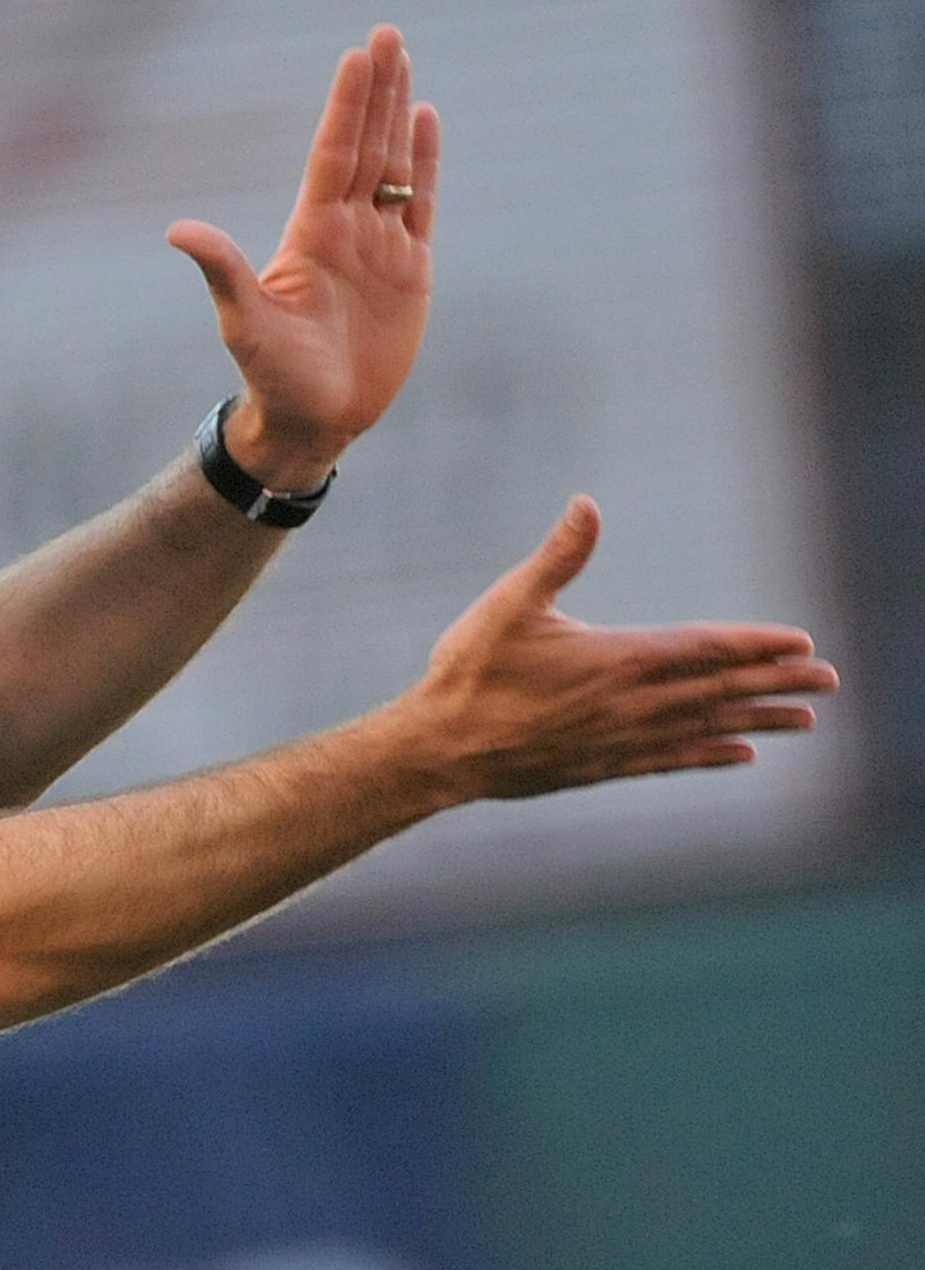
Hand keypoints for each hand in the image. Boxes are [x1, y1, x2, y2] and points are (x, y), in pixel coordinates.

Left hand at [167, 26, 437, 487]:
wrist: (313, 420)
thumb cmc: (272, 375)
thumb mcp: (243, 321)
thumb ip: (221, 271)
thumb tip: (177, 230)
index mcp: (310, 233)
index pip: (334, 155)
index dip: (347, 107)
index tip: (357, 56)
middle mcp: (346, 229)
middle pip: (366, 146)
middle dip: (376, 91)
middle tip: (386, 34)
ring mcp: (379, 246)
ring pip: (394, 167)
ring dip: (399, 115)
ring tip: (404, 62)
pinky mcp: (409, 272)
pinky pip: (421, 207)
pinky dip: (424, 165)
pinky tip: (426, 123)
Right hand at [404, 496, 837, 800]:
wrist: (442, 749)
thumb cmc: (471, 670)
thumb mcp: (509, 603)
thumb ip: (557, 556)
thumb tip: (588, 504)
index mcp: (618, 660)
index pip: (705, 649)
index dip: (755, 646)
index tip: (801, 643)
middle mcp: (632, 704)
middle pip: (719, 691)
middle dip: (776, 683)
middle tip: (828, 680)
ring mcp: (622, 739)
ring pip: (706, 728)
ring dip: (758, 720)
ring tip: (804, 720)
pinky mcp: (604, 765)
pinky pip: (674, 760)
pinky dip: (712, 754)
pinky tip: (741, 753)